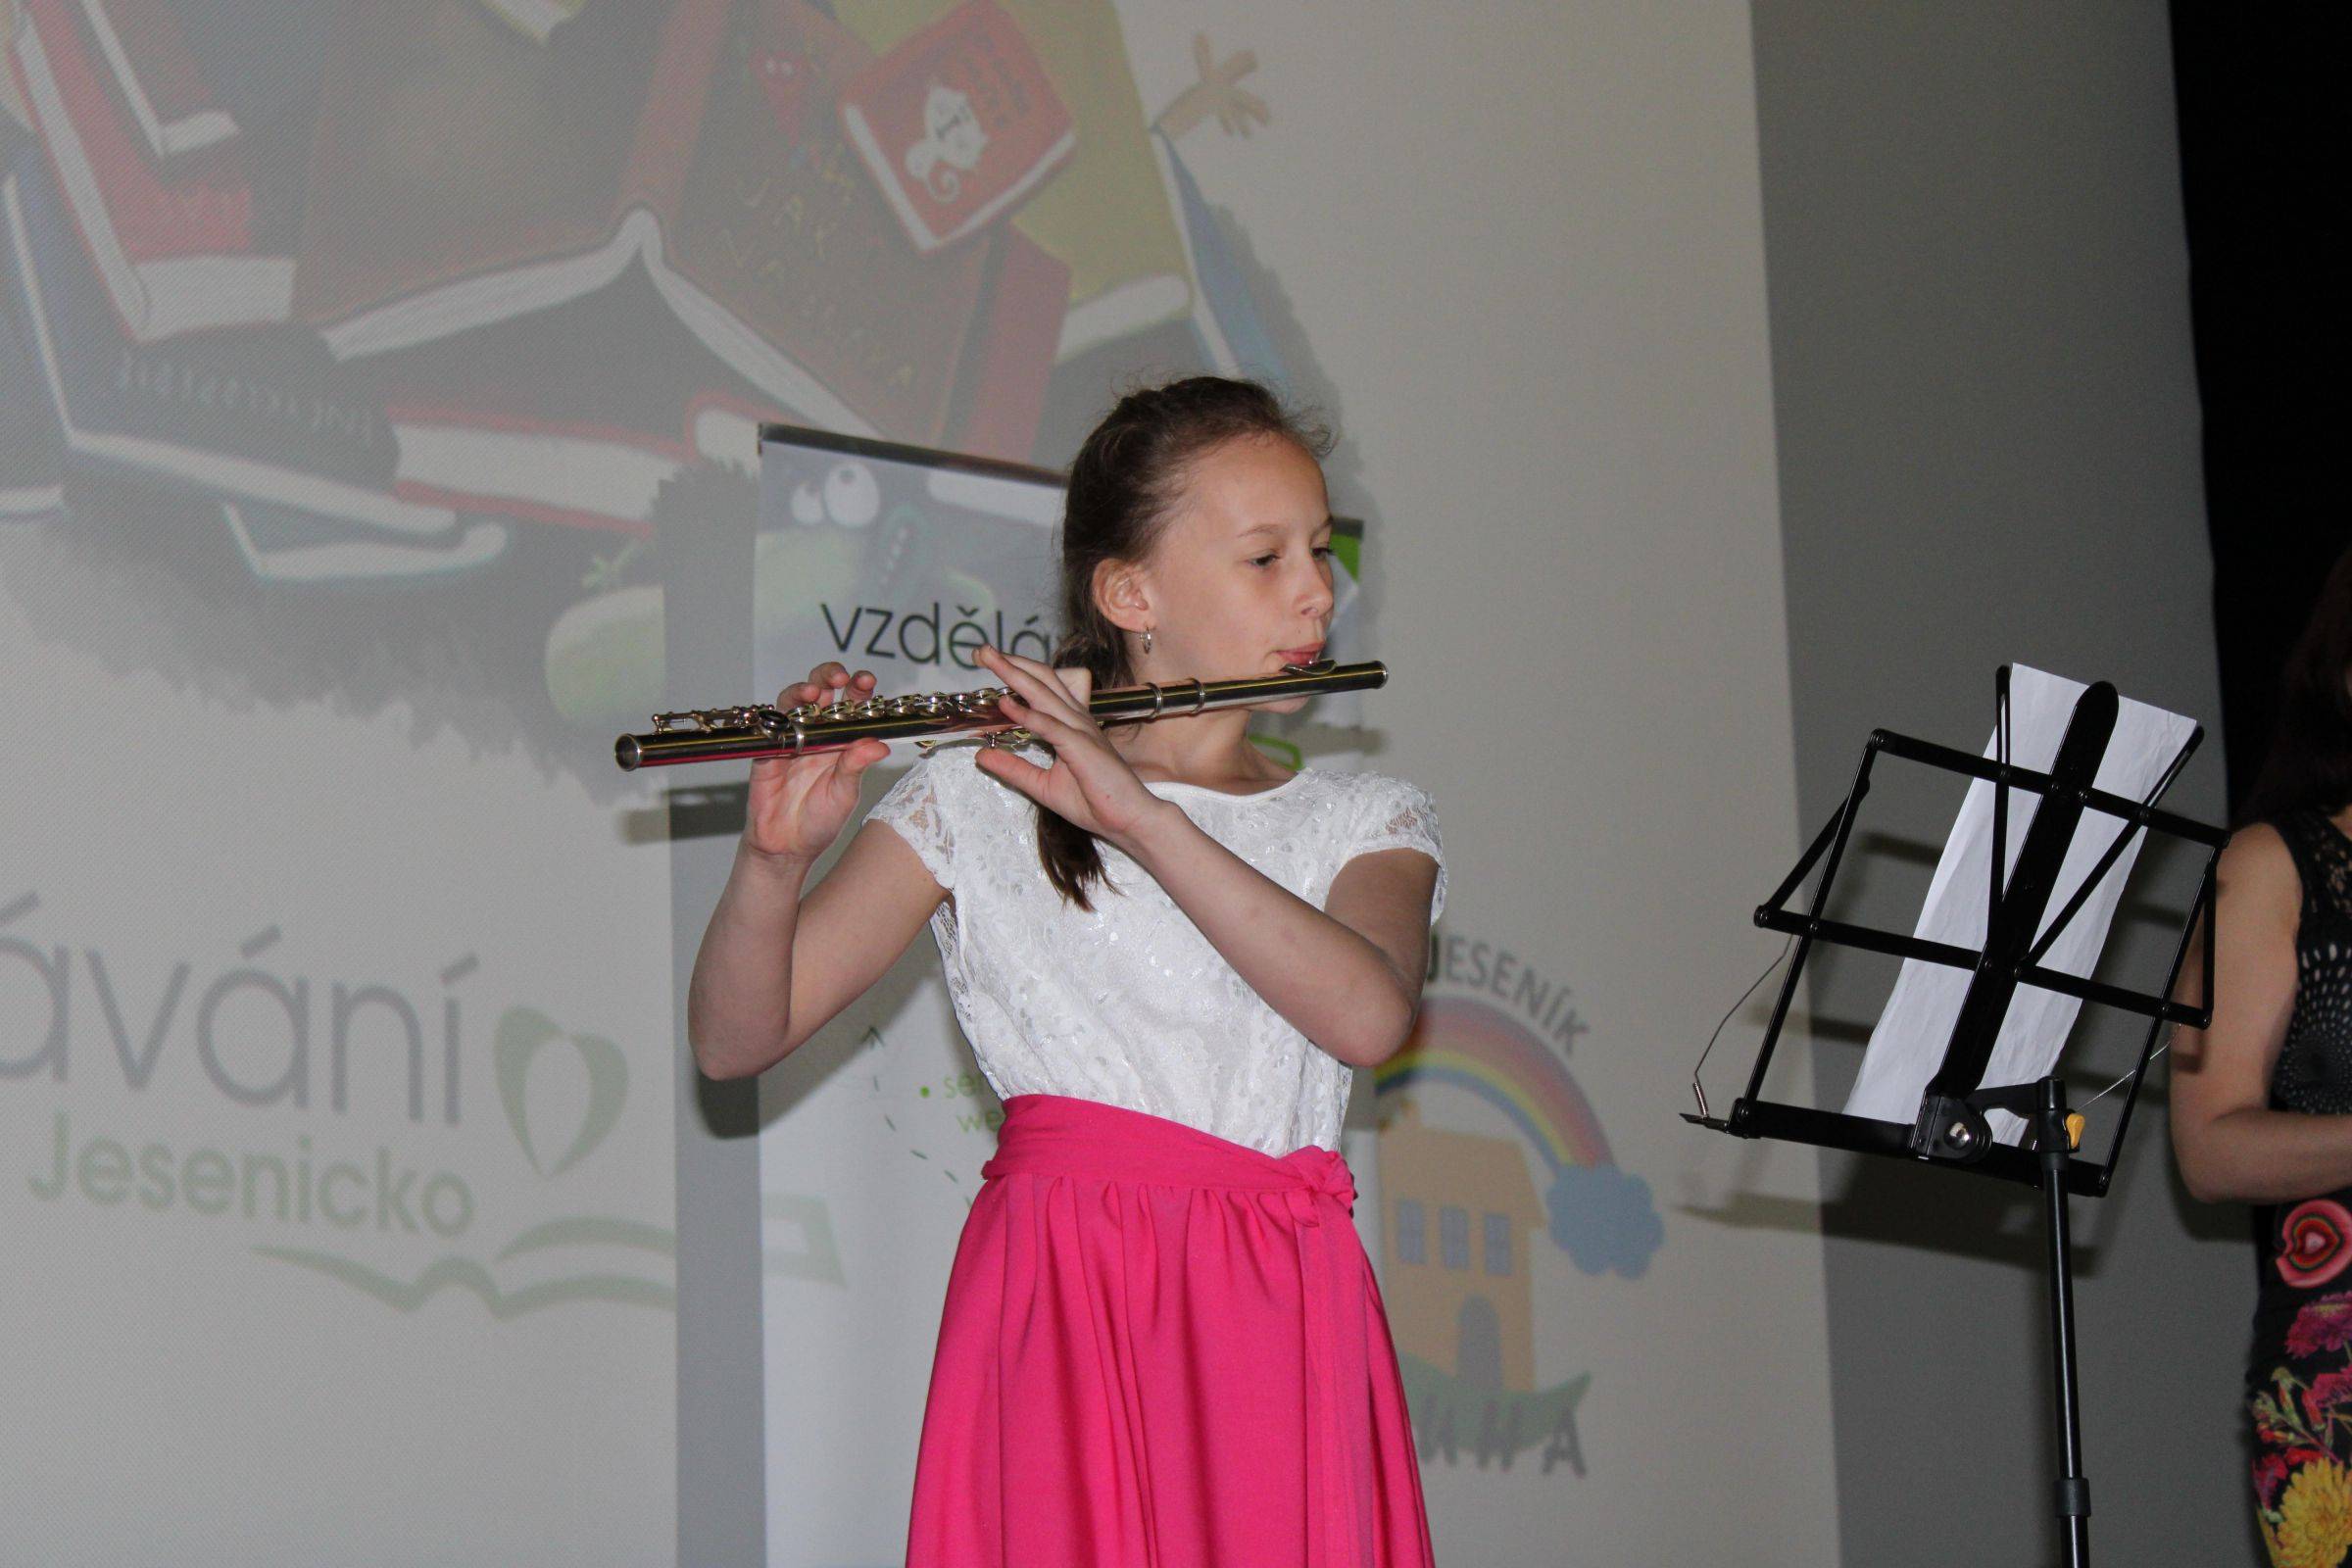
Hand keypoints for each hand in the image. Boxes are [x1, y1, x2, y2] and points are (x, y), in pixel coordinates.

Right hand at [741, 662, 890, 864]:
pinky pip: (768, 728)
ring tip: (813, 692)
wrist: (786, 848)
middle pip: (821, 691)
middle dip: (829, 675)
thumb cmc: (819, 821)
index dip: (858, 688)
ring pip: (792, 702)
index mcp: (841, 740)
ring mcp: (789, 739)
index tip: (867, 680)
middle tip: (841, 677)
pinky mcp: (766, 751)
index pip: (851, 705)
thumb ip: (856, 767)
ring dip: (802, 690)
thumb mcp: (845, 794)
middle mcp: (815, 733)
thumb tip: (879, 744)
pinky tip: (786, 719)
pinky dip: (776, 719)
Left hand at [969, 644, 1164, 847]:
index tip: (987, 662)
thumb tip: (981, 754)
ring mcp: (1080, 730)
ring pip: (1043, 694)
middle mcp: (1075, 720)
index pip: (1041, 688)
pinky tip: (1005, 702)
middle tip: (981, 651)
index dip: (1015, 672)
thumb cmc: (1094, 802)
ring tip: (989, 659)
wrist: (1127, 820)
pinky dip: (1026, 713)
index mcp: (1069, 725)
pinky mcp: (1081, 746)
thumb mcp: (1041, 785)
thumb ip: (1013, 768)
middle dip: (1010, 663)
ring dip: (1014, 674)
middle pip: (1041, 680)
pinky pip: (1050, 726)